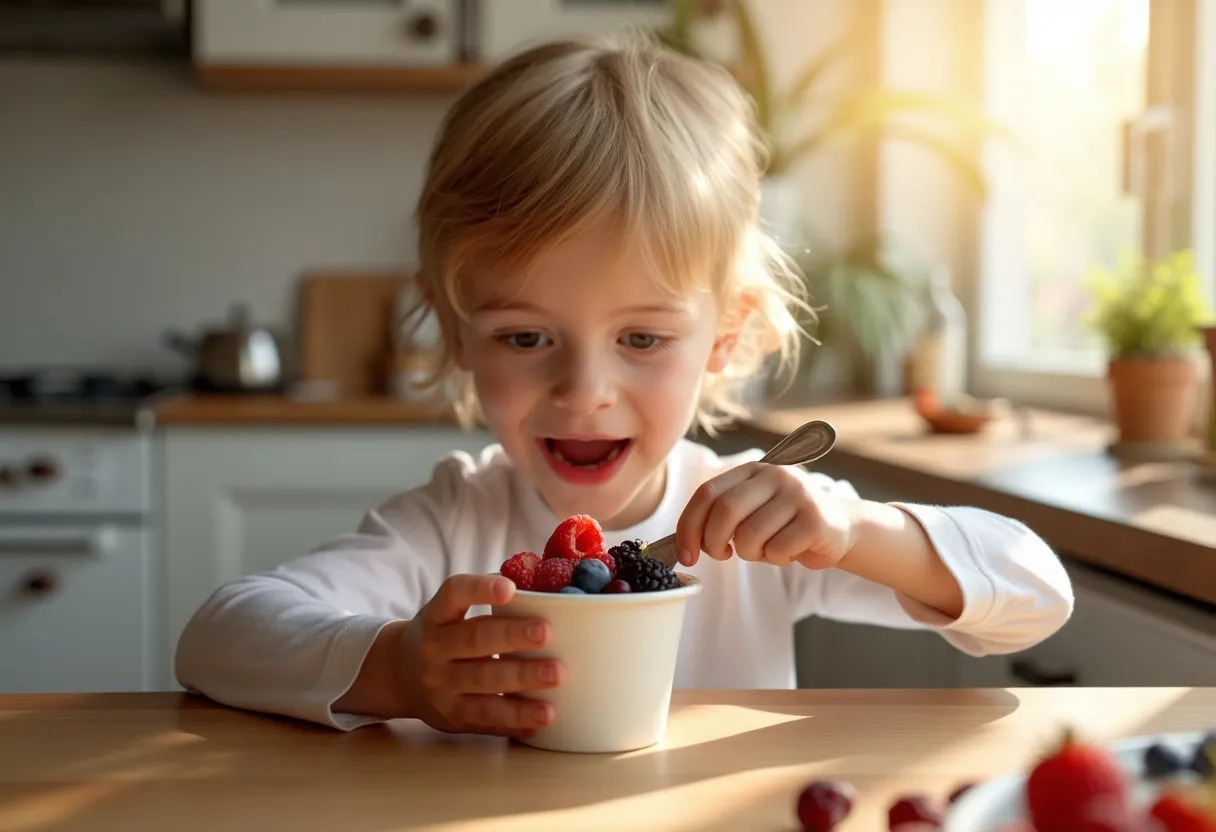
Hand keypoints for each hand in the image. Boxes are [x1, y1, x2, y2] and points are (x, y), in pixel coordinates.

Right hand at [401, 574, 563, 737]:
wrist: (399, 677)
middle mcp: (434, 650)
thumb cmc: (443, 636)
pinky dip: (516, 719)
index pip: (454, 594)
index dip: (480, 589)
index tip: (510, 588)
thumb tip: (542, 583)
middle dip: (512, 636)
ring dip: (522, 681)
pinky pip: (487, 719)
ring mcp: (440, 686)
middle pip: (474, 640)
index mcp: (436, 616)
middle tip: (546, 632)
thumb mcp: (449, 613)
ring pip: (483, 684)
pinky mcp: (452, 718)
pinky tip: (542, 717)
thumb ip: (484, 598)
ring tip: (556, 677)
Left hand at [676, 462, 858, 568]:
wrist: (841, 527)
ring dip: (751, 554)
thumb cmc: (784, 525)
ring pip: (751, 536)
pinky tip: (791, 550)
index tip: (685, 554)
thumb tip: (681, 546)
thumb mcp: (750, 513)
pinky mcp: (816, 519)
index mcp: (752, 470)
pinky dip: (777, 559)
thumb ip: (720, 518)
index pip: (707, 493)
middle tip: (721, 555)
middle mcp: (775, 475)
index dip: (689, 525)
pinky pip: (778, 550)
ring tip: (768, 549)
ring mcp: (798, 494)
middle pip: (725, 511)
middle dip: (714, 542)